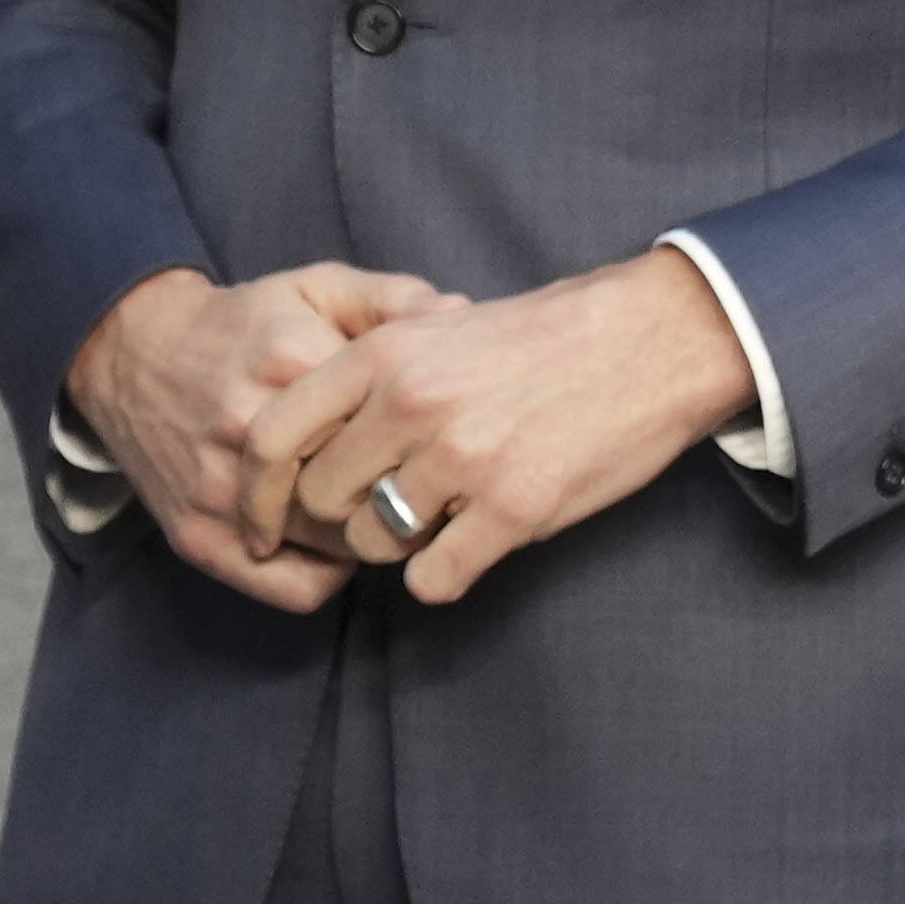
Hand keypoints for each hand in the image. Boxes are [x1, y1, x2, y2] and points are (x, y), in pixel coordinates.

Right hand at [56, 262, 443, 607]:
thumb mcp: (316, 289)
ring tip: (375, 513)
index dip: (427, 444)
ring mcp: (219, 491)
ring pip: (337, 547)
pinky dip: (327, 576)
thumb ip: (395, 299)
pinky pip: (294, 589)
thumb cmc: (241, 325)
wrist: (128, 355)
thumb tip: (464, 316)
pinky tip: (331, 546)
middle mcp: (251, 431)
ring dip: (368, 538)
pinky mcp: (197, 537)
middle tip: (418, 489)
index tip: (435, 447)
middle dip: (404, 497)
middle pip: (369, 494)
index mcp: (291, 363)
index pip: (396, 428)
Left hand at [241, 248, 756, 605]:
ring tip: (437, 516)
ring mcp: (462, 460)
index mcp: (381, 355)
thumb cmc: (538, 338)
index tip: (260, 522)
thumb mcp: (434, 324)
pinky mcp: (514, 509)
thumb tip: (303, 430)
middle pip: (320, 500)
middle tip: (379, 511)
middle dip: (340, 519)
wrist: (650, 340)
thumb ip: (366, 371)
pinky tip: (467, 546)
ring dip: (393, 546)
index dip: (254, 490)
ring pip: (372, 544)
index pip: (272, 436)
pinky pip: (433, 578)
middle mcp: (410, 406)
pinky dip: (441, 575)